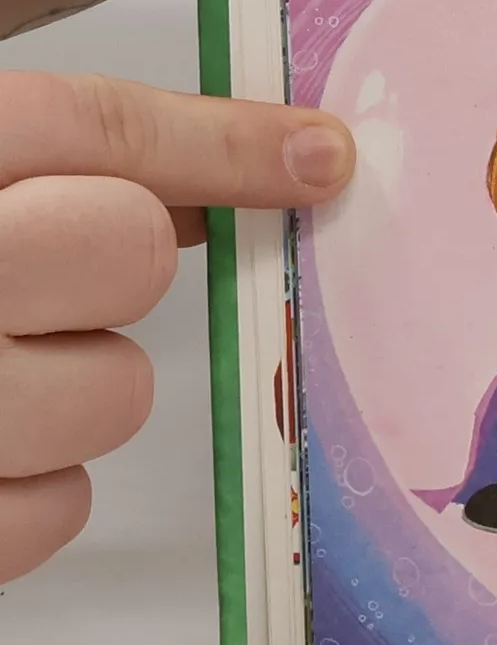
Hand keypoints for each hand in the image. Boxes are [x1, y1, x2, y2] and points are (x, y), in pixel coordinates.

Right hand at [0, 71, 353, 583]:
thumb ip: (52, 160)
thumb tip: (242, 173)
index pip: (87, 129)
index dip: (224, 141)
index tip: (319, 157)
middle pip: (122, 248)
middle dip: (109, 260)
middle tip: (36, 274)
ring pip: (112, 391)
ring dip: (71, 386)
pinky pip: (53, 515)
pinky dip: (29, 492)